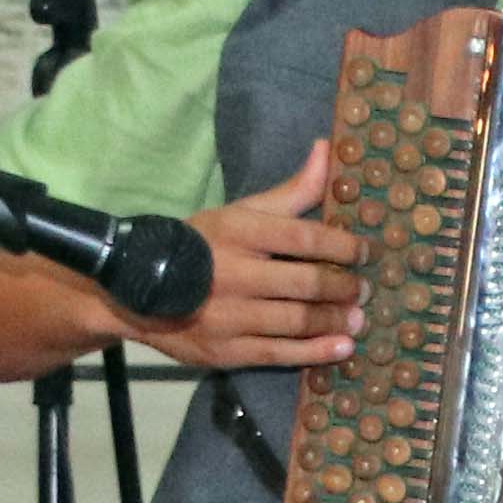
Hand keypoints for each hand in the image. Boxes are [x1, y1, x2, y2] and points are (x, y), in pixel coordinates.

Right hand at [141, 141, 365, 371]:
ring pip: (297, 321)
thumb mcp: (240, 212)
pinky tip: (342, 348)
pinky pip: (280, 353)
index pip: (304, 238)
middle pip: (306, 283)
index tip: (365, 252)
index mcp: (239, 232)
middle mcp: (235, 273)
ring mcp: (229, 315)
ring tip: (358, 319)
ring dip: (335, 321)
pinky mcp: (225, 350)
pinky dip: (316, 352)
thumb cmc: (201, 245)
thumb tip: (328, 150)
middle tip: (364, 290)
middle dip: (344, 288)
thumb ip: (290, 191)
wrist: (137, 292)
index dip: (343, 246)